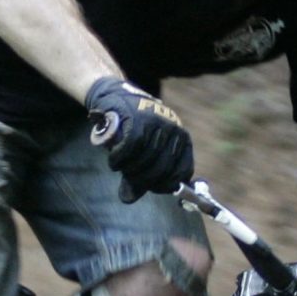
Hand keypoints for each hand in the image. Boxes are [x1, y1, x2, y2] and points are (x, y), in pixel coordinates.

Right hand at [84, 76, 194, 202]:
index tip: (153, 188)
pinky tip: (114, 162)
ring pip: (145, 159)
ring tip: (121, 168)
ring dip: (130, 170)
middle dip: (144, 180)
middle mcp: (173, 130)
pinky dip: (119, 159)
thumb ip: (139, 176)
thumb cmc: (132, 129)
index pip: (183, 171)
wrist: (116, 96)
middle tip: (131, 180)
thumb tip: (128, 199)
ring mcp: (156, 123)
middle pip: (162, 168)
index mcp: (182, 139)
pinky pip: (129, 149)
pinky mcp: (137, 119)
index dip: (167, 185)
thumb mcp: (141, 153)